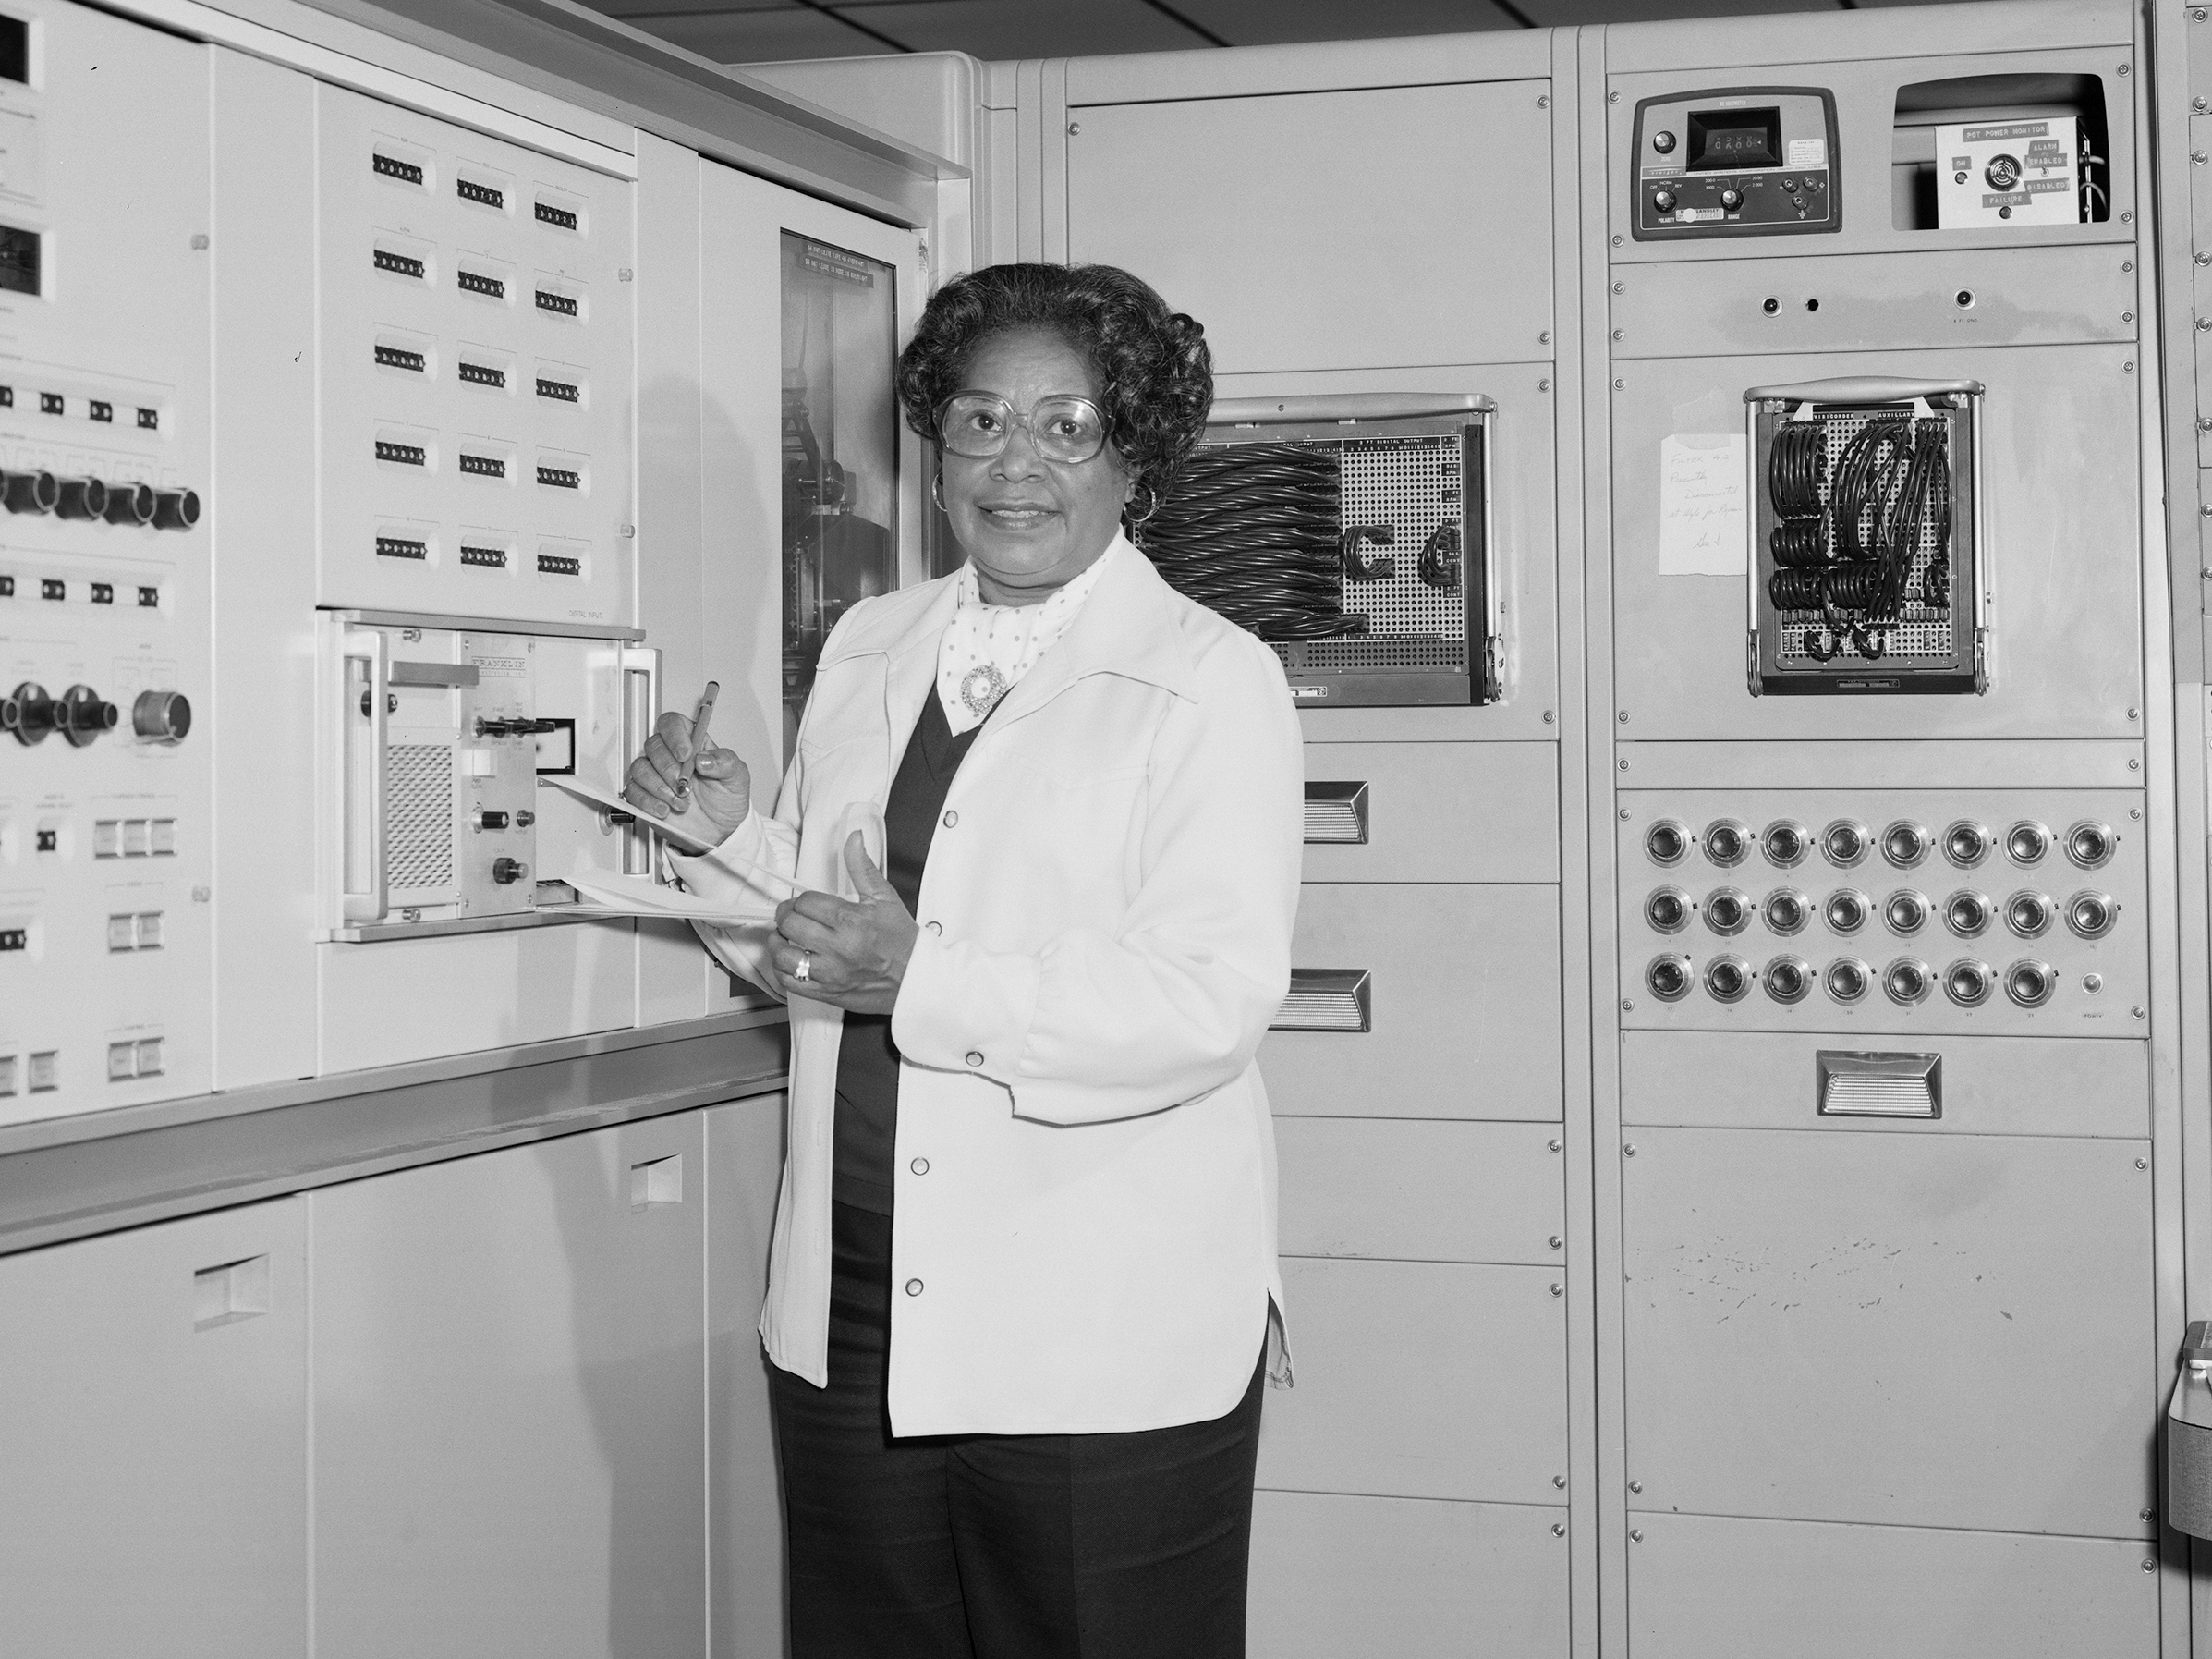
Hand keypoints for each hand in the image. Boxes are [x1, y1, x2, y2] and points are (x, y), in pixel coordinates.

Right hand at [625, 710, 751, 834]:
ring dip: (660, 787)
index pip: (672, 723)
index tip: (686, 754)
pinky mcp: (644, 795)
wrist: (720, 830)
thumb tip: (704, 758)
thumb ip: (725, 762)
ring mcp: (655, 775)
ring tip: (681, 802)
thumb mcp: (737, 778)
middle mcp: (670, 756)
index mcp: (692, 743)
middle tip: (686, 786)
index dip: (675, 735)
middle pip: (654, 745)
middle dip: (669, 768)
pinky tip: (665, 809)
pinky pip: (633, 791)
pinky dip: (648, 802)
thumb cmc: (726, 799)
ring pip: (640, 768)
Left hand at [770, 834, 918, 1015]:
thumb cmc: (903, 942)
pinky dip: (783, 970)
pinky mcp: (826, 992)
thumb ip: (862, 867)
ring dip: (779, 943)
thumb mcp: (884, 898)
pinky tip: (792, 960)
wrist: (916, 979)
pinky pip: (790, 982)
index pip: (805, 902)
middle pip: (790, 924)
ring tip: (786, 938)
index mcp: (851, 920)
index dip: (801, 900)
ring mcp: (830, 972)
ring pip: (783, 955)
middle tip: (792, 916)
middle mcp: (838, 947)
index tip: (805, 904)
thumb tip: (853, 839)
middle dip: (787, 916)